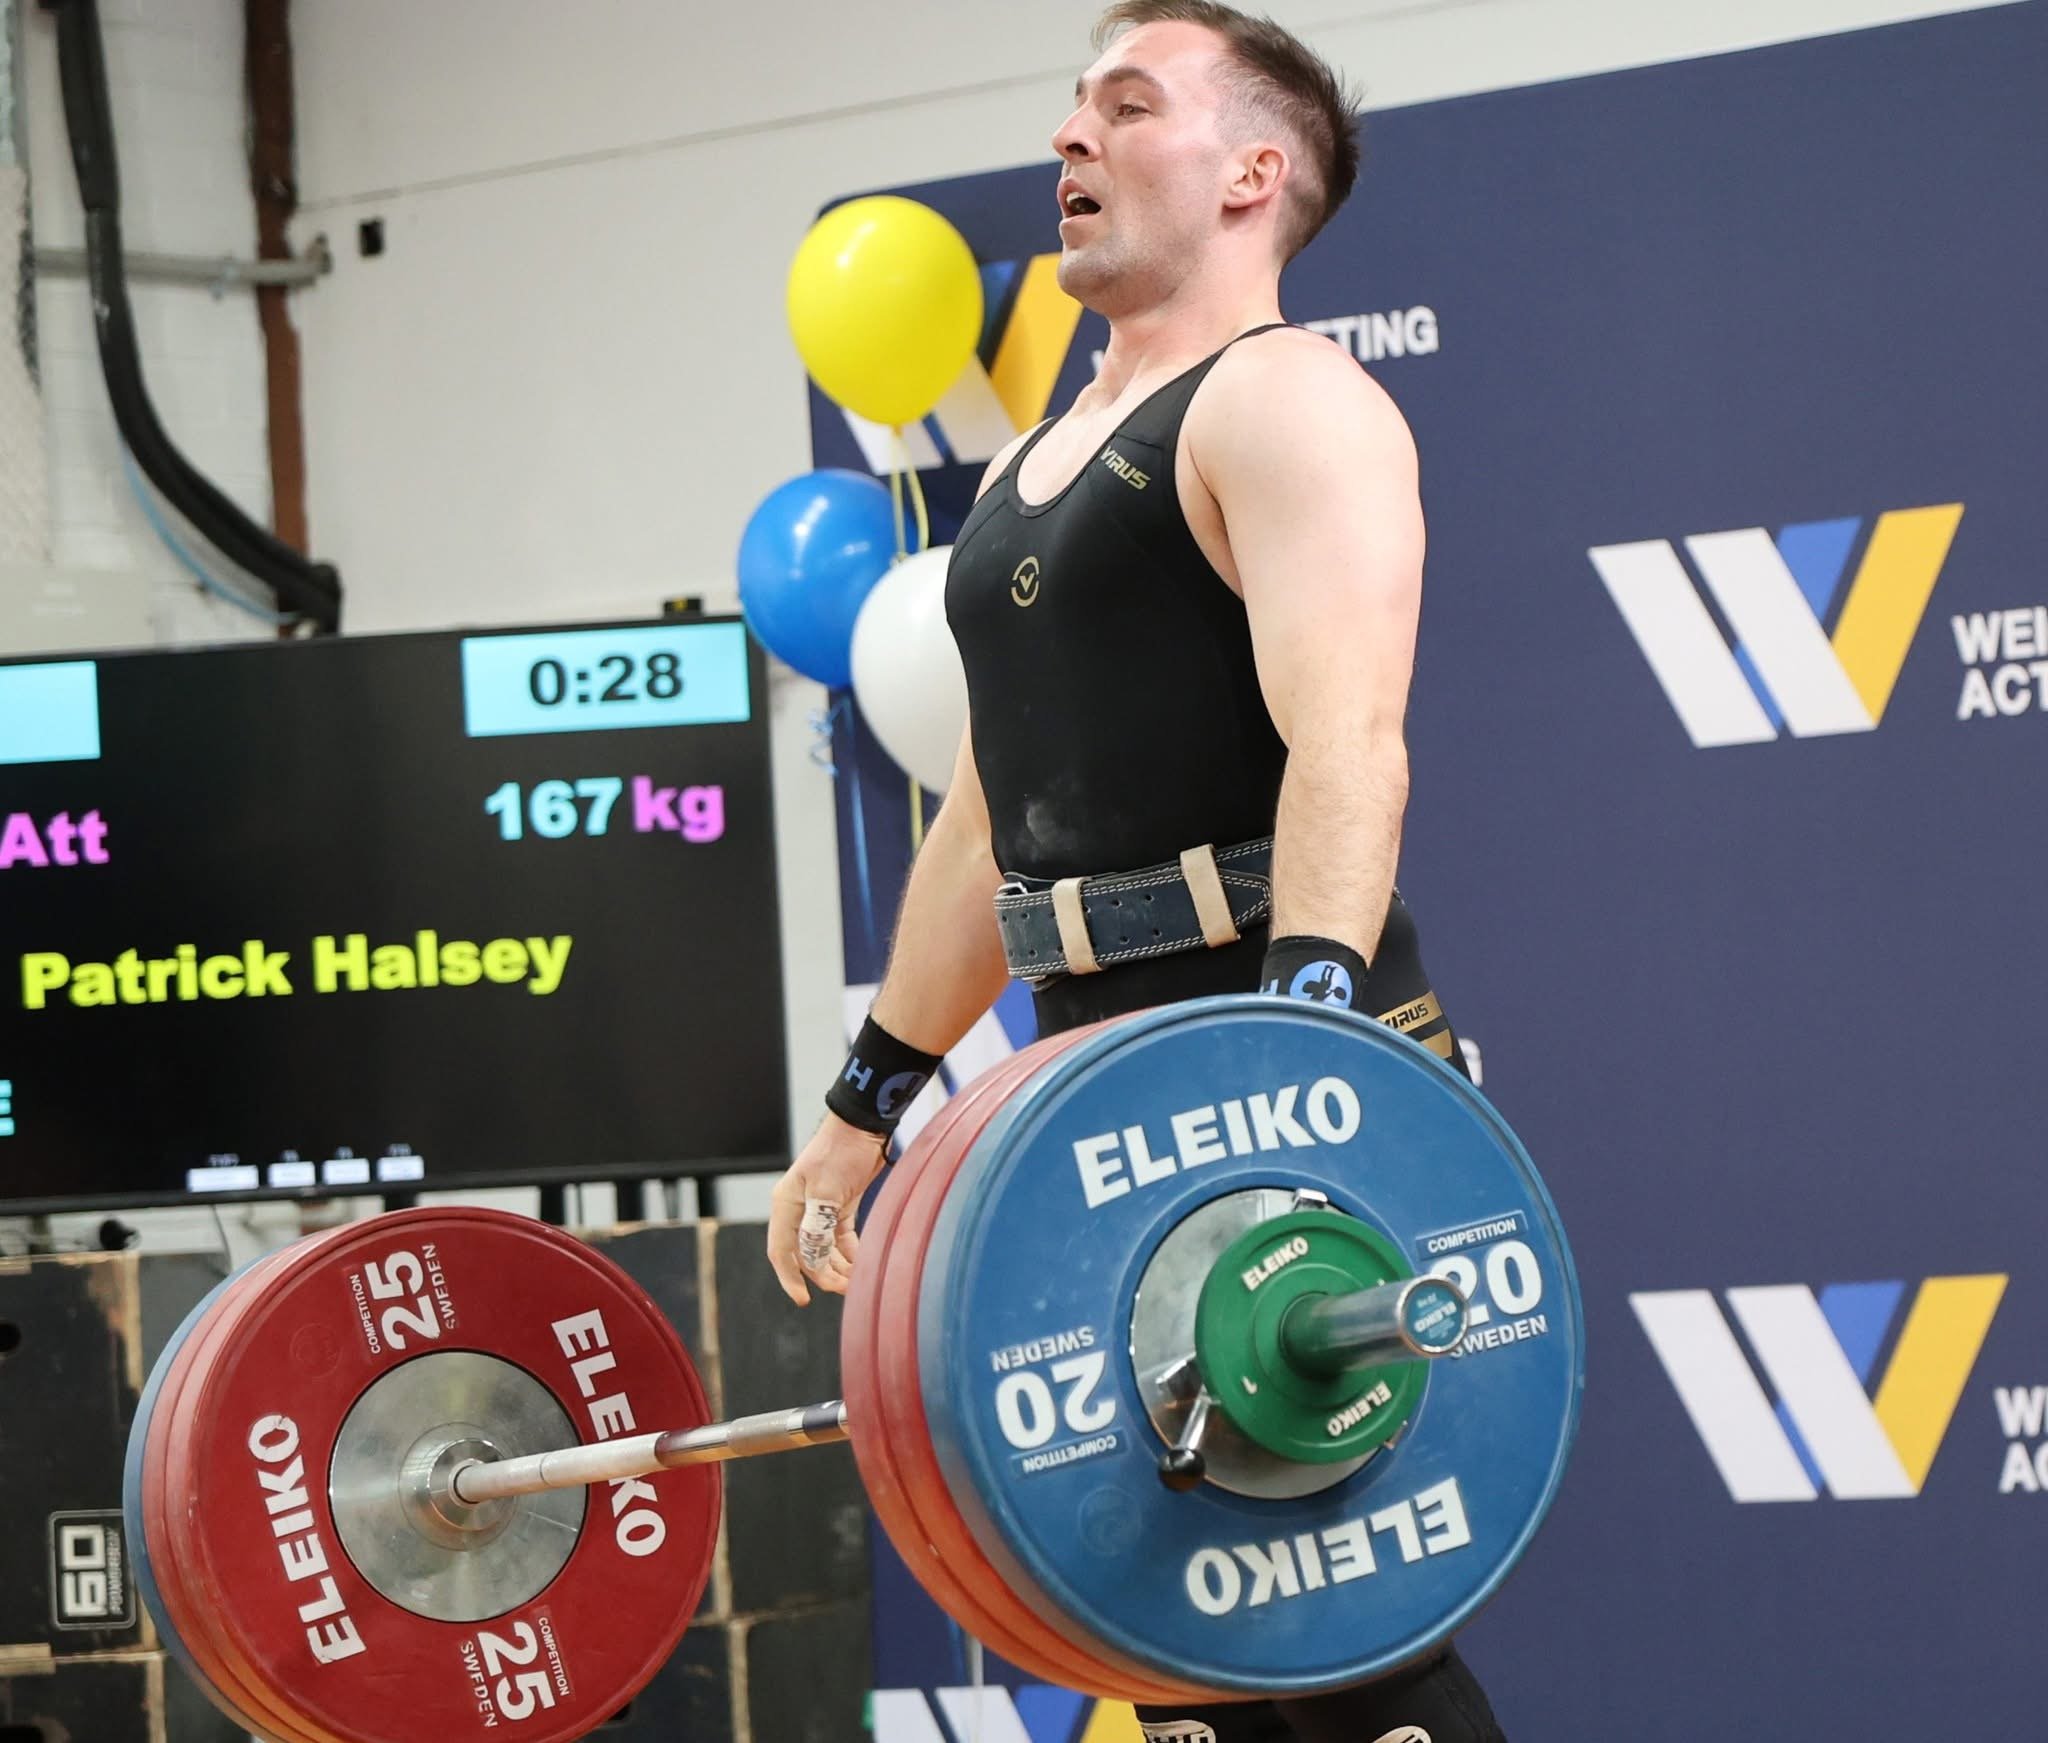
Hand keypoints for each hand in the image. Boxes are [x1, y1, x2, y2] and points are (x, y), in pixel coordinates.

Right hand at [767, 1114, 889, 1305]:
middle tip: (845, 1289)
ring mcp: (819, 1209)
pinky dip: (849, 1254)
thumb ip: (816, 1225)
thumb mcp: (826, 1189)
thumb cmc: (841, 1152)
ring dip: (838, 1267)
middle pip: (806, 1254)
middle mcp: (799, 1210)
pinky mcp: (839, 1206)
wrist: (864, 1127)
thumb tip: (811, 1258)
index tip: (804, 1300)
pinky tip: (862, 1265)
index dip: (790, 1278)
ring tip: (856, 1282)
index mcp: (786, 1205)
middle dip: (823, 1275)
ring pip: (825, 1249)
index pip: (782, 1251)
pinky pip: (840, 1239)